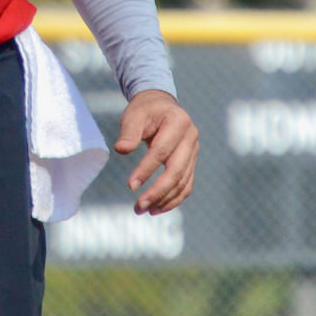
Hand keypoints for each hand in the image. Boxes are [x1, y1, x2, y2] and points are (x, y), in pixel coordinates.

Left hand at [114, 90, 198, 215]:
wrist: (160, 105)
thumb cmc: (145, 110)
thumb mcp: (134, 115)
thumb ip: (129, 132)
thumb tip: (122, 150)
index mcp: (178, 122)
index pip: (162, 151)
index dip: (147, 170)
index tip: (131, 186)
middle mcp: (191, 138)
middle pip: (177, 171)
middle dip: (158, 192)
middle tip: (139, 206)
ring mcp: (194, 151)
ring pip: (183, 182)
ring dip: (165, 200)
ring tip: (144, 210)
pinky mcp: (191, 162)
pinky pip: (186, 185)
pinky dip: (174, 199)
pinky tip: (158, 208)